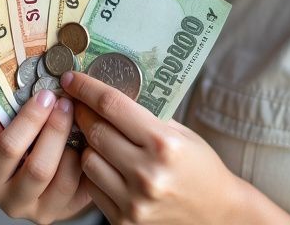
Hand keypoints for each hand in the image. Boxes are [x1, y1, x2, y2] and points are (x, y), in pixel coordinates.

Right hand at [0, 88, 91, 223]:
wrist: (31, 179)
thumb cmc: (17, 149)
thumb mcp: (4, 137)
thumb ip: (14, 122)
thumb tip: (42, 90)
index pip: (8, 148)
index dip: (30, 119)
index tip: (46, 95)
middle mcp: (10, 202)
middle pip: (38, 168)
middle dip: (55, 130)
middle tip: (66, 104)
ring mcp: (38, 212)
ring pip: (63, 181)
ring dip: (73, 148)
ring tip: (76, 125)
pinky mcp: (63, 213)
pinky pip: (82, 188)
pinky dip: (86, 162)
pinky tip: (85, 143)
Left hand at [60, 70, 244, 224]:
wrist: (217, 216)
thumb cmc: (201, 169)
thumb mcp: (182, 134)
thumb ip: (146, 115)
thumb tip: (105, 89)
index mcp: (165, 144)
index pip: (112, 105)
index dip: (86, 87)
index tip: (71, 79)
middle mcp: (147, 174)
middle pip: (95, 131)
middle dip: (82, 113)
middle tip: (79, 105)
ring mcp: (134, 202)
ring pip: (87, 160)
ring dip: (89, 146)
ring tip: (101, 141)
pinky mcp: (124, 222)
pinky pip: (92, 188)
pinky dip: (96, 174)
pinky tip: (109, 167)